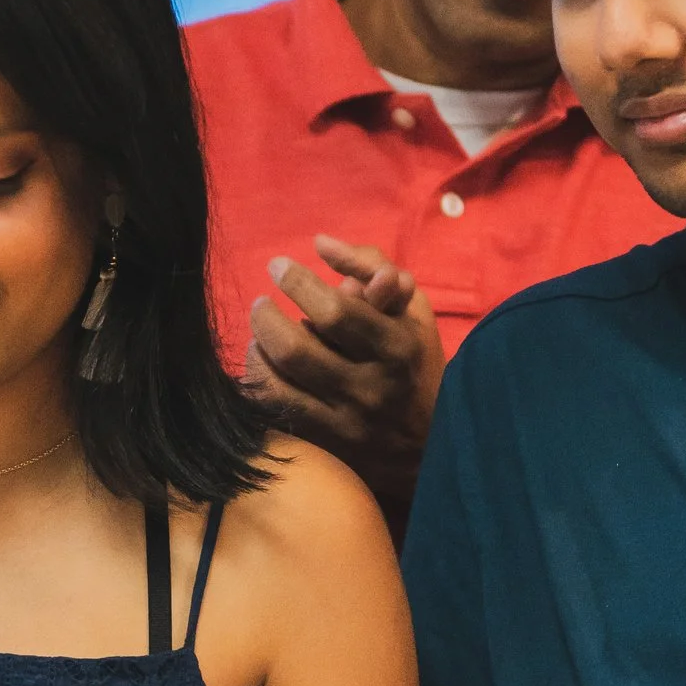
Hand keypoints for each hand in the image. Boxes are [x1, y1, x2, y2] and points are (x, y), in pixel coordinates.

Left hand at [244, 238, 443, 503]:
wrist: (426, 441)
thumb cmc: (414, 361)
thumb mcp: (411, 307)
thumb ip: (371, 265)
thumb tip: (321, 243)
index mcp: (396, 347)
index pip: (336, 311)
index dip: (298, 282)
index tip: (278, 266)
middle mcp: (370, 387)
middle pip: (297, 348)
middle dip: (266, 318)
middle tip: (260, 303)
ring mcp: (345, 420)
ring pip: (279, 381)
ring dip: (258, 347)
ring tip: (261, 332)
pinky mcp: (325, 443)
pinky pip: (274, 409)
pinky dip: (259, 379)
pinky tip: (263, 362)